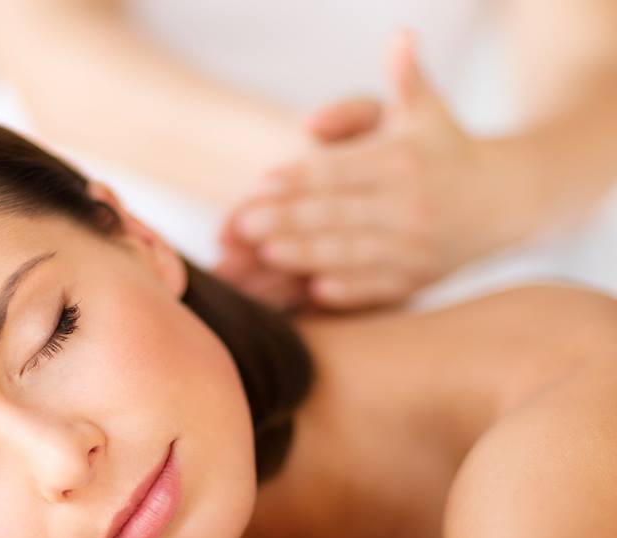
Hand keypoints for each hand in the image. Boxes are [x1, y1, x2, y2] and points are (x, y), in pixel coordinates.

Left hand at [220, 30, 502, 309]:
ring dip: (305, 255)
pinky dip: (348, 291)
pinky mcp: (419, 279)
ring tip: (263, 254)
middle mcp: (410, 204)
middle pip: (336, 214)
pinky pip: (378, 288)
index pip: (338, 171)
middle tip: (241, 226)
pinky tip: (313, 291)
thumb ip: (403, 77)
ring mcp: (416, 246)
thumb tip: (400, 35)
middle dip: (286, 220)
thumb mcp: (427, 108)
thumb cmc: (447, 149)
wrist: (507, 199)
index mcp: (402, 161)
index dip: (296, 179)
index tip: (258, 185)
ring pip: (350, 253)